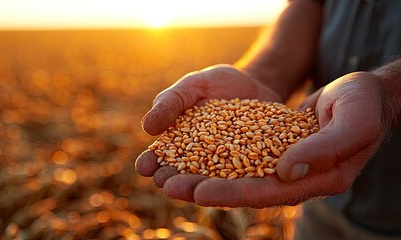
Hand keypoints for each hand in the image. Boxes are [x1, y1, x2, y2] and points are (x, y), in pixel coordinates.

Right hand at [135, 64, 281, 187]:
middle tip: (167, 185)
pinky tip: (237, 184)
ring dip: (204, 188)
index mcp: (178, 144)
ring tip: (196, 193)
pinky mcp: (253, 167)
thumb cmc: (216, 84)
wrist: (256, 82)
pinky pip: (247, 175)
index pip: (160, 158)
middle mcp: (200, 162)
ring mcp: (227, 166)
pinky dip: (242, 180)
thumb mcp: (190, 87)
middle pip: (183, 176)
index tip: (144, 167)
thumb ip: (169, 104)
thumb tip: (147, 127)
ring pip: (213, 182)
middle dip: (175, 182)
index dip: (150, 163)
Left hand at [152, 71, 388, 207]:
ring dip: (202, 173)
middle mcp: (295, 177)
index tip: (199, 192)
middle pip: (244, 187)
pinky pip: (239, 152)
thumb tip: (286, 171)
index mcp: (318, 179)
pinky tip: (189, 151)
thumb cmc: (364, 104)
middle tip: (170, 186)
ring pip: (236, 171)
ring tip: (168, 172)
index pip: (269, 192)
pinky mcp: (272, 146)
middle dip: (206, 188)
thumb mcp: (354, 122)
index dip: (233, 193)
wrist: (362, 92)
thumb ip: (325, 148)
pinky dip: (214, 153)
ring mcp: (282, 162)